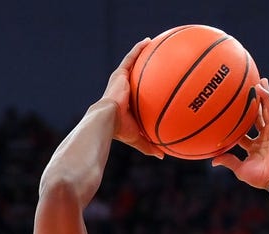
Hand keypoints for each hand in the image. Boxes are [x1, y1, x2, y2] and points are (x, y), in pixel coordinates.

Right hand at [102, 38, 164, 158]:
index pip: (135, 95)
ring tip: (152, 45)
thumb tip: (163, 156)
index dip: (143, 90)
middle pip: (134, 77)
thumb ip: (149, 145)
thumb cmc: (119, 131)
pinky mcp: (119, 74)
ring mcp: (120, 80)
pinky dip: (138, 49)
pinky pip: (131, 57)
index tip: (152, 87)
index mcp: (124, 104)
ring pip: (132, 64)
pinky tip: (148, 41)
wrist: (106, 119)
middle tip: (154, 64)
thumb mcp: (137, 138)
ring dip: (141, 54)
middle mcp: (122, 90)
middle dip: (143, 70)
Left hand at [211, 80, 268, 188]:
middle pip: (258, 115)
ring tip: (259, 81)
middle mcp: (263, 136)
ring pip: (266, 109)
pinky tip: (261, 88)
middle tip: (248, 90)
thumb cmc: (260, 177)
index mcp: (254, 146)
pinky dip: (267, 98)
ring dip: (263, 95)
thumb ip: (228, 161)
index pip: (245, 130)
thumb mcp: (240, 169)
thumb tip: (213, 160)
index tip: (230, 112)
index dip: (238, 121)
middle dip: (254, 103)